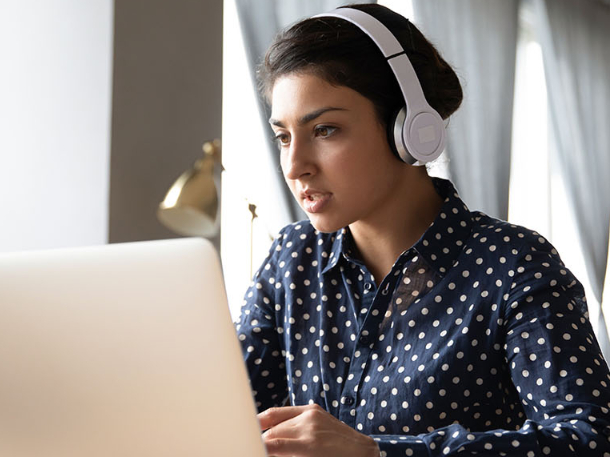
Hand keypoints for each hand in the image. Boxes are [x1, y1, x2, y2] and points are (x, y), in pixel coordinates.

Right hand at [258, 404, 379, 456]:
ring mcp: (311, 414)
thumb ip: (288, 455)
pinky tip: (269, 427)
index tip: (249, 446)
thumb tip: (269, 449)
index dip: (258, 446)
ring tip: (260, 438)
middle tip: (252, 445)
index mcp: (310, 445)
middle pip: (272, 432)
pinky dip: (276, 421)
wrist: (360, 452)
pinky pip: (286, 412)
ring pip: (276, 420)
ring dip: (267, 431)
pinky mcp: (313, 408)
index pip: (273, 444)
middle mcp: (309, 426)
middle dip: (261, 440)